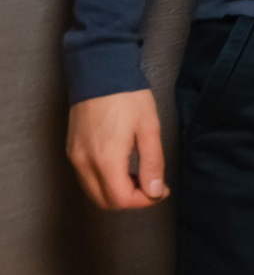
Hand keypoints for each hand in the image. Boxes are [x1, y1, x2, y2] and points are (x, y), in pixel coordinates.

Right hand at [68, 89, 168, 209]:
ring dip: (116, 193)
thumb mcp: (149, 128)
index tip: (161, 190)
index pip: (121, 199)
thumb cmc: (128, 98)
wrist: (100, 73)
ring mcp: (74, 157)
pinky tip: (122, 168)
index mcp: (105, 159)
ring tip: (139, 176)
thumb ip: (152, 163)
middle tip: (151, 186)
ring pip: (93, 192)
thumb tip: (155, 192)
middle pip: (104, 201)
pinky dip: (104, 182)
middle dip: (130, 200)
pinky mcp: (71, 150)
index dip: (144, 201)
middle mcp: (84, 163)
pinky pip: (86, 178)